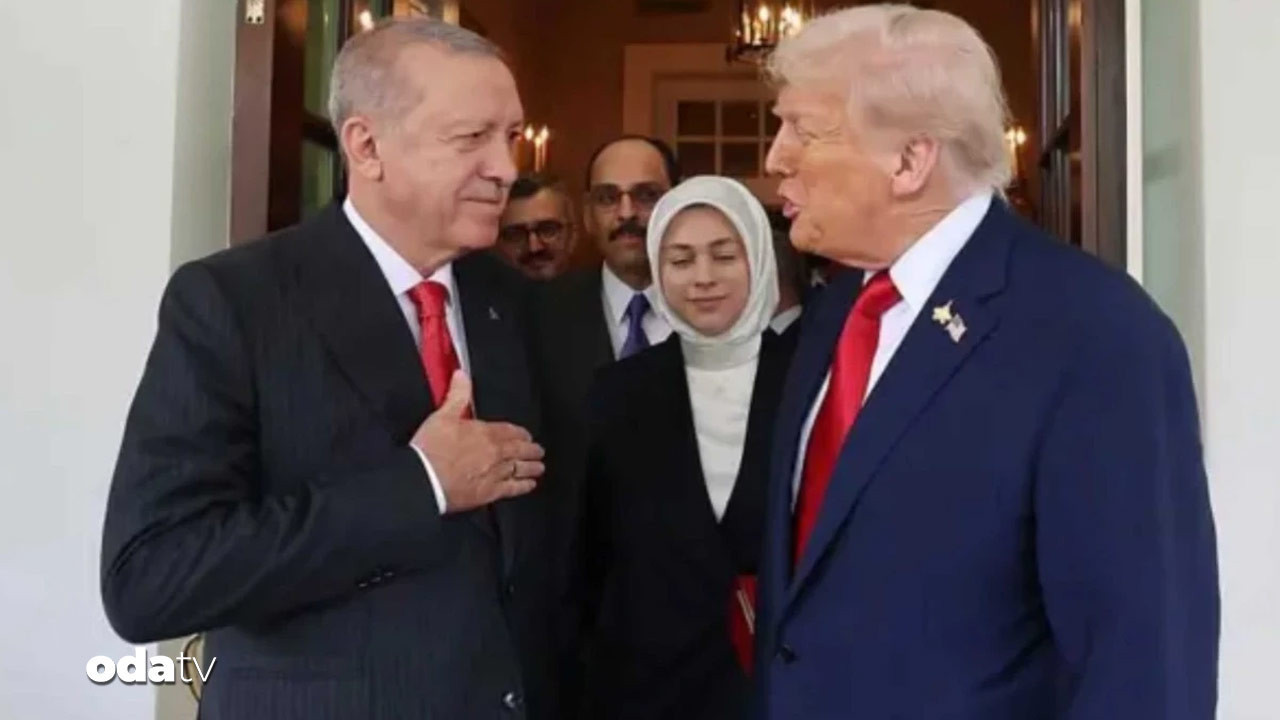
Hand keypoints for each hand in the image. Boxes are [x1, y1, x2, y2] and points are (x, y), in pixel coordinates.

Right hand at [411, 370, 543, 512]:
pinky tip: (529, 485)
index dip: (520, 433)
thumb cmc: (431, 449)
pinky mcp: (490, 492)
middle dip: (531, 449)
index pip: (510, 431)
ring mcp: (495, 473)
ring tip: (539, 467)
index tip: (526, 435)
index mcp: (485, 433)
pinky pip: (513, 488)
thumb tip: (462, 376)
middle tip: (539, 450)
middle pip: (520, 450)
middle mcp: (495, 453)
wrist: (425, 479)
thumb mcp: (442, 416)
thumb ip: (457, 396)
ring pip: (521, 468)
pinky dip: (523, 486)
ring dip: (532, 467)